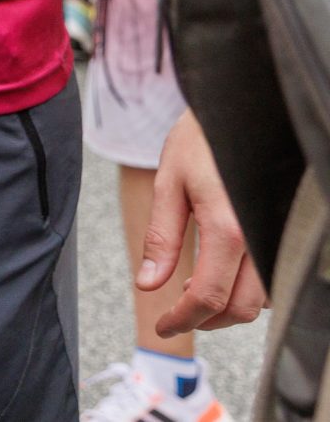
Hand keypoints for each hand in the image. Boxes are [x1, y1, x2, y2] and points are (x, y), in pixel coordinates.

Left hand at [141, 109, 266, 335]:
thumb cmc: (202, 139)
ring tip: (192, 287)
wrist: (244, 108)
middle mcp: (262, 237)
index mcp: (228, 227)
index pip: (207, 297)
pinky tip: (221, 272)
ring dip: (230, 306)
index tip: (161, 327)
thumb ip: (162, 237)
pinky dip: (249, 288)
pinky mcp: (286, 230)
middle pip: (243, 308)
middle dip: (206, 320)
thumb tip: (148, 285)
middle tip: (175, 313)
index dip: (182, 320)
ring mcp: (280, 235)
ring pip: (264, 298)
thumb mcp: (169, 182)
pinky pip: (275, 276)